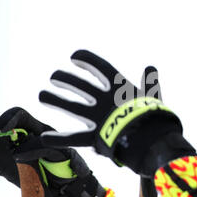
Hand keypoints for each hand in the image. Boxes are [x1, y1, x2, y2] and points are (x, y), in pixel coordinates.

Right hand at [0, 107, 105, 196]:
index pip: (20, 116)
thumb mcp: (63, 153)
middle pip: (0, 124)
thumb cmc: (69, 166)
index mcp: (37, 129)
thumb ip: (43, 148)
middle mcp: (21, 137)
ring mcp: (10, 151)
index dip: (9, 118)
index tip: (1, 128)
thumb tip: (18, 151)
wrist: (69, 188)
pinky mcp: (3, 167)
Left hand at [39, 50, 195, 177]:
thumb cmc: (155, 118)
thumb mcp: (153, 97)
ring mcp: (98, 118)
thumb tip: (151, 67)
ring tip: (41, 95)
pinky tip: (44, 137)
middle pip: (80, 86)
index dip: (87, 60)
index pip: (101, 68)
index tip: (74, 57)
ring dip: (55, 100)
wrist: (153, 140)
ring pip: (72, 107)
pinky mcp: (95, 137)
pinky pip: (73, 138)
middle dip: (65, 79)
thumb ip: (150, 82)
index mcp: (120, 89)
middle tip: (54, 77)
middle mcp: (105, 100)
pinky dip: (59, 139)